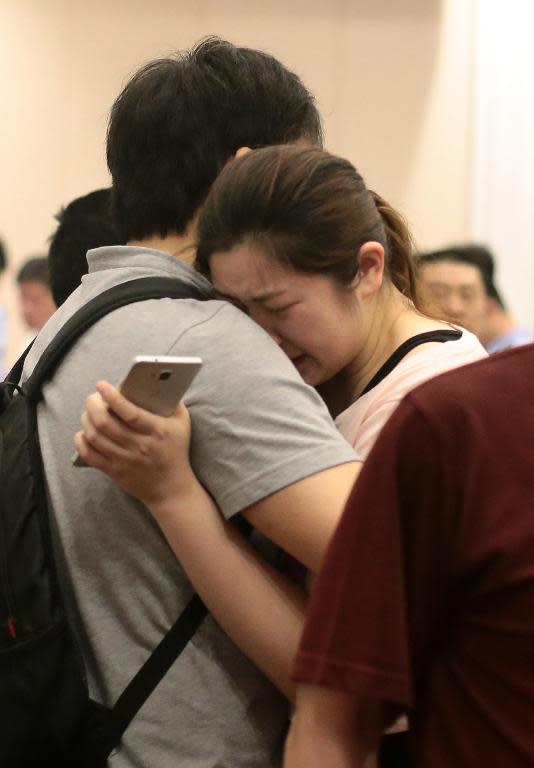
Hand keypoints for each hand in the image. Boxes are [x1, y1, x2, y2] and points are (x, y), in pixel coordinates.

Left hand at [74, 380, 195, 507]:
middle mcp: (140, 446)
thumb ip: (172, 402)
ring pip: (95, 437)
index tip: (101, 385)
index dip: (113, 397)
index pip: (130, 413)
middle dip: (93, 405)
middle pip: (106, 423)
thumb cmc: (176, 450)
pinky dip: (81, 441)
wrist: (171, 488)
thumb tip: (156, 380)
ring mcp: (125, 460)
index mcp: (157, 431)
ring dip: (86, 420)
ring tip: (89, 412)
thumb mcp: (182, 423)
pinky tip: (84, 432)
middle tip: (93, 397)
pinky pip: (90, 455)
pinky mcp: (114, 471)